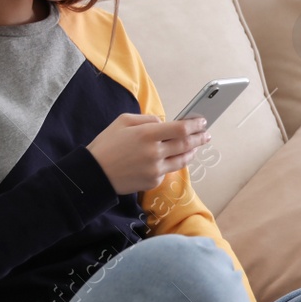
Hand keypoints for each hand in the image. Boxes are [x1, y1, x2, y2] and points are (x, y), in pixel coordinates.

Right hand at [86, 113, 210, 194]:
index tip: (203, 122)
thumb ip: (147, 119)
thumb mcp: (123, 122)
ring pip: (182, 160)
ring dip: (192, 152)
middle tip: (206, 135)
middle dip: (199, 139)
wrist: (94, 174)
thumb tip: (165, 122)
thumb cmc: (107, 145)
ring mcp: (155, 169)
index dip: (195, 125)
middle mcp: (154, 153)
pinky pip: (167, 171)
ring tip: (196, 147)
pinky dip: (171, 163)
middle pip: (186, 145)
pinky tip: (172, 158)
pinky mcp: (153, 181)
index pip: (180, 129)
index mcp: (147, 134)